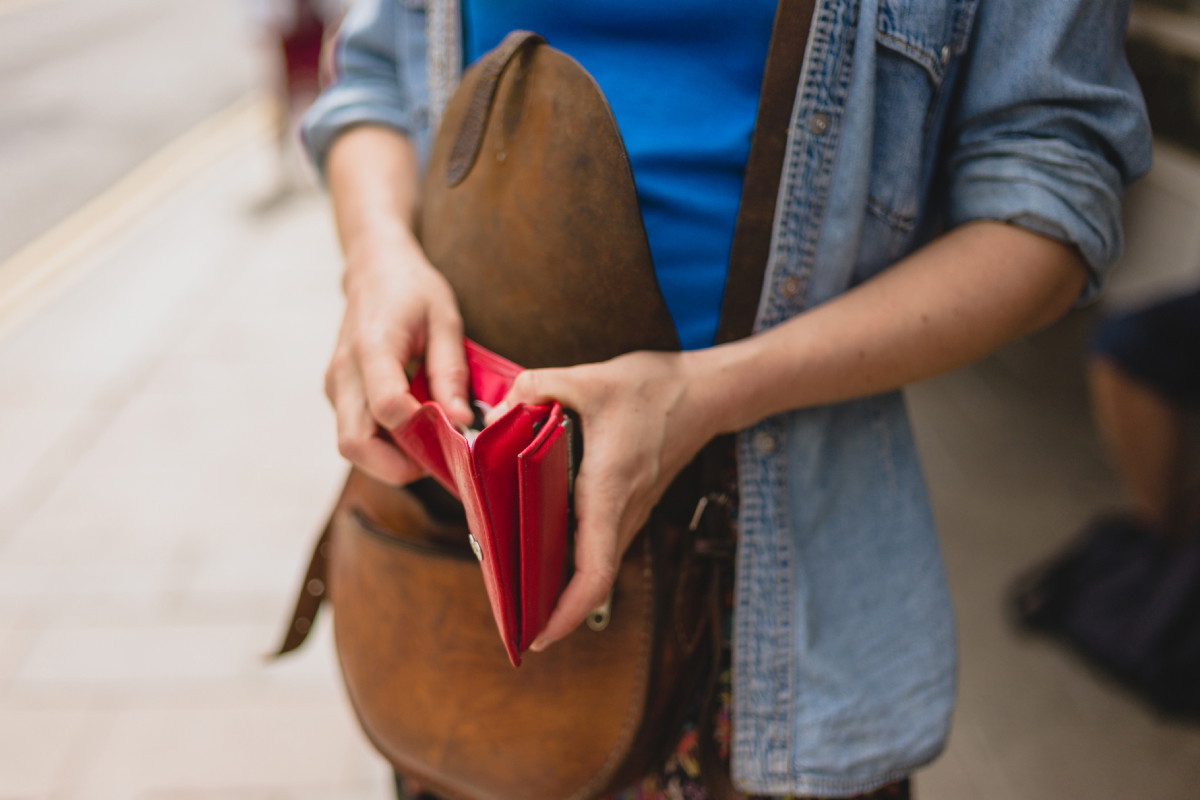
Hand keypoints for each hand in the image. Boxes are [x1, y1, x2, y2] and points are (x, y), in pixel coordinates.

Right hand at [324, 230, 474, 484]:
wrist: (374, 268)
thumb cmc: (413, 289)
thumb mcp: (445, 320)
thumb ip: (450, 372)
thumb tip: (462, 422)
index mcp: (373, 347)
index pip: (387, 407)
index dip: (422, 430)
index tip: (457, 431)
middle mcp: (344, 372)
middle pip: (356, 444)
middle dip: (399, 465)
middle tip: (441, 458)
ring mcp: (335, 387)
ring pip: (352, 446)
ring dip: (391, 459)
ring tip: (432, 444)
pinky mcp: (338, 395)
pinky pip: (356, 434)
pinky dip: (385, 445)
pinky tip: (416, 430)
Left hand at [490, 350, 722, 650]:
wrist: (705, 393)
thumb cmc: (655, 389)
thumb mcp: (588, 378)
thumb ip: (535, 389)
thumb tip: (499, 413)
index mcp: (609, 487)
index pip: (594, 570)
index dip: (568, 612)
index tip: (539, 635)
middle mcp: (623, 510)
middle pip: (591, 578)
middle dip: (552, 607)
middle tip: (511, 617)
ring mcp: (631, 511)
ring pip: (596, 564)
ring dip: (561, 585)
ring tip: (515, 587)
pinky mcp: (631, 504)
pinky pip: (599, 543)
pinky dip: (572, 558)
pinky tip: (539, 546)